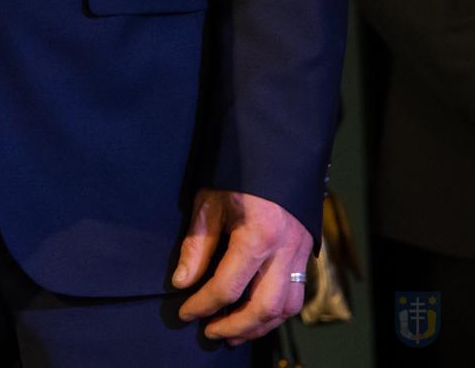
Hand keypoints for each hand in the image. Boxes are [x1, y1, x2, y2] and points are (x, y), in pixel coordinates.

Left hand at [174, 188, 313, 343]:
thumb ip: (197, 245)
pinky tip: (255, 316)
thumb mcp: (209, 203)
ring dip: (260, 326)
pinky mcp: (307, 255)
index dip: (204, 304)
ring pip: (287, 307)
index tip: (185, 313)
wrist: (278, 155)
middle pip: (265, 307)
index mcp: (258, 235)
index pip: (228, 286)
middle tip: (210, 333)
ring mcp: (302, 254)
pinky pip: (297, 295)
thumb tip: (182, 282)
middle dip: (236, 326)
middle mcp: (286, 251)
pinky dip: (276, 313)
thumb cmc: (237, 175)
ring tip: (233, 333)